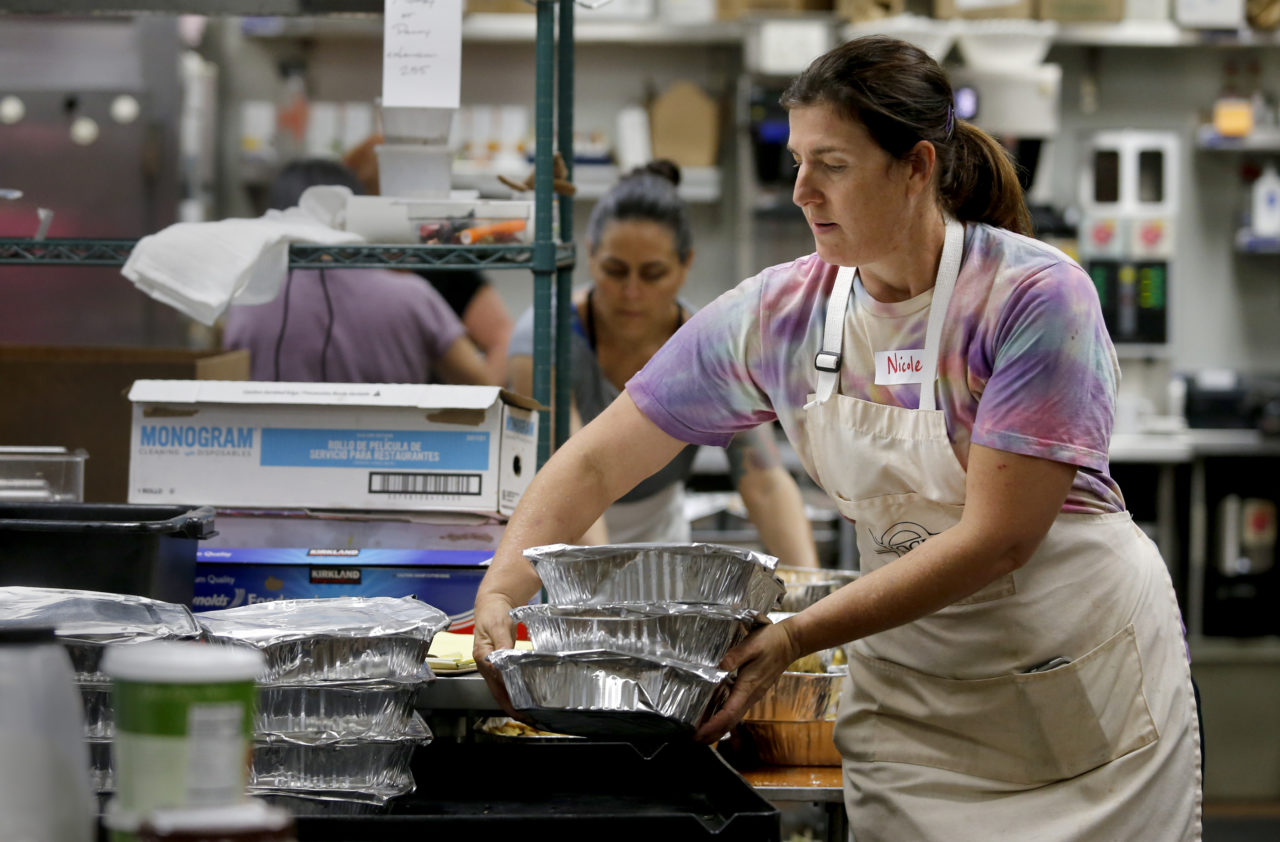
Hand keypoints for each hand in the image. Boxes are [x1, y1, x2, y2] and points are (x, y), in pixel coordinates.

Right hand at [472, 593, 521, 718]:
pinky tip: (522, 695)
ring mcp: (489, 665)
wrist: (492, 603)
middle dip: (510, 707)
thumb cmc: (494, 612)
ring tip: (527, 712)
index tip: (520, 708)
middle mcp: (484, 664)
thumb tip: (505, 660)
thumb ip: (502, 644)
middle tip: (527, 718)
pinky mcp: (495, 663)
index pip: (496, 683)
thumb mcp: (499, 626)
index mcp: (482, 657)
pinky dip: (512, 691)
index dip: (508, 698)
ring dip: (512, 701)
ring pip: (499, 689)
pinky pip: (503, 681)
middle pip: (497, 691)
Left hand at [694, 621, 801, 743]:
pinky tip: (714, 715)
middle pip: (730, 722)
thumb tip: (721, 665)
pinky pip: (737, 709)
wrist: (790, 643)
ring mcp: (753, 695)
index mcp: (748, 687)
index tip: (699, 733)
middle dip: (712, 733)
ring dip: (717, 727)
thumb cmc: (771, 642)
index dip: (713, 725)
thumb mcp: (753, 645)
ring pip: (734, 717)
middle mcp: (750, 695)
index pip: (729, 713)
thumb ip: (736, 655)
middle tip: (694, 739)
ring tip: (700, 731)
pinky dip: (724, 717)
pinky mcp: (753, 691)